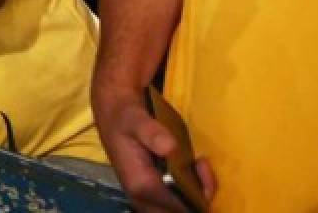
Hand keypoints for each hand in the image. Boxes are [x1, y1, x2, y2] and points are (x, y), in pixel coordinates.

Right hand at [94, 89, 215, 211]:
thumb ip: (151, 132)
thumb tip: (169, 147)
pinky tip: (193, 170)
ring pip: (177, 210)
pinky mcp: (152, 193)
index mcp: (140, 185)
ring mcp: (147, 198)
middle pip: (178, 212)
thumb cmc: (125, 117)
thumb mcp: (136, 118)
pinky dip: (190, 192)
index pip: (177, 206)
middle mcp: (143, 198)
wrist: (114, 115)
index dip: (198, 194)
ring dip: (195, 194)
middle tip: (202, 167)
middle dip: (198, 198)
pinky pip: (175, 204)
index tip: (203, 166)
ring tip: (198, 165)